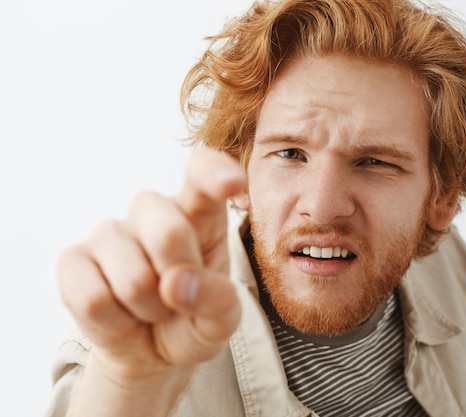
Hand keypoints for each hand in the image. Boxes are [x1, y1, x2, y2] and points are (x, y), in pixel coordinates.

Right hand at [57, 147, 244, 384]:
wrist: (152, 351)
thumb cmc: (195, 320)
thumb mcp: (223, 319)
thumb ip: (218, 300)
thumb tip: (177, 283)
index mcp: (200, 213)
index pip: (203, 175)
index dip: (214, 173)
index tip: (232, 182)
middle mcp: (152, 211)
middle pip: (169, 232)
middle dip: (180, 280)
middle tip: (181, 299)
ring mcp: (109, 232)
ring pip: (132, 279)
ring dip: (149, 311)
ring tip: (153, 309)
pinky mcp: (73, 260)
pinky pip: (94, 300)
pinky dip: (115, 324)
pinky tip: (121, 316)